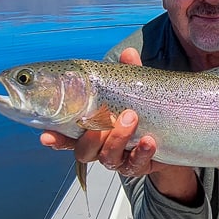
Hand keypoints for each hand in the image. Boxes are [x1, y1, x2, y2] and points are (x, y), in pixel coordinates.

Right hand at [39, 48, 197, 201]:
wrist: (172, 130)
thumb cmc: (144, 105)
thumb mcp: (135, 88)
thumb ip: (129, 73)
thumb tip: (128, 53)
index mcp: (91, 127)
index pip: (67, 136)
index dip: (55, 138)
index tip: (46, 135)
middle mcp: (101, 146)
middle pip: (84, 151)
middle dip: (93, 136)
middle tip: (110, 115)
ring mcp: (119, 157)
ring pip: (108, 158)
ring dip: (118, 138)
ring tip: (132, 117)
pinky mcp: (139, 165)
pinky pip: (136, 165)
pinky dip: (142, 153)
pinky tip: (149, 141)